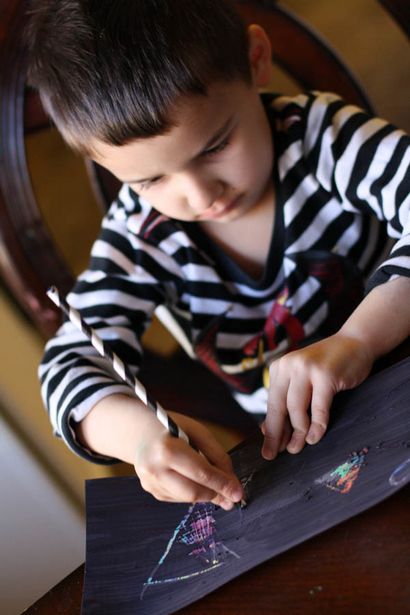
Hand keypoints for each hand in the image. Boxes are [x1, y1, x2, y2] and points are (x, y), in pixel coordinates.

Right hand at [134, 411, 243, 509]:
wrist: (140, 431)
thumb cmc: (173, 427)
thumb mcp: (198, 432)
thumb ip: (217, 456)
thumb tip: (232, 484)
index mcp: (167, 450)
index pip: (201, 473)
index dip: (223, 484)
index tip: (239, 493)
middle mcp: (154, 470)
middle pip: (194, 492)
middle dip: (215, 494)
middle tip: (232, 496)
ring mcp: (150, 483)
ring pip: (187, 499)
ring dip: (205, 494)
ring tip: (215, 486)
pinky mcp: (151, 491)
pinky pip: (179, 498)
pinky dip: (191, 492)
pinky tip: (194, 481)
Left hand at [261, 333, 373, 459]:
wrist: (355, 343)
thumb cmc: (329, 367)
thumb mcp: (303, 380)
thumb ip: (287, 400)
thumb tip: (267, 430)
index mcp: (279, 368)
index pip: (271, 403)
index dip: (270, 428)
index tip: (268, 448)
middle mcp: (289, 366)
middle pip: (278, 407)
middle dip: (276, 434)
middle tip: (274, 454)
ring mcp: (307, 369)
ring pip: (295, 409)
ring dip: (298, 432)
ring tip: (298, 447)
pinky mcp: (325, 375)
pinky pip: (318, 408)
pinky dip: (317, 426)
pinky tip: (315, 438)